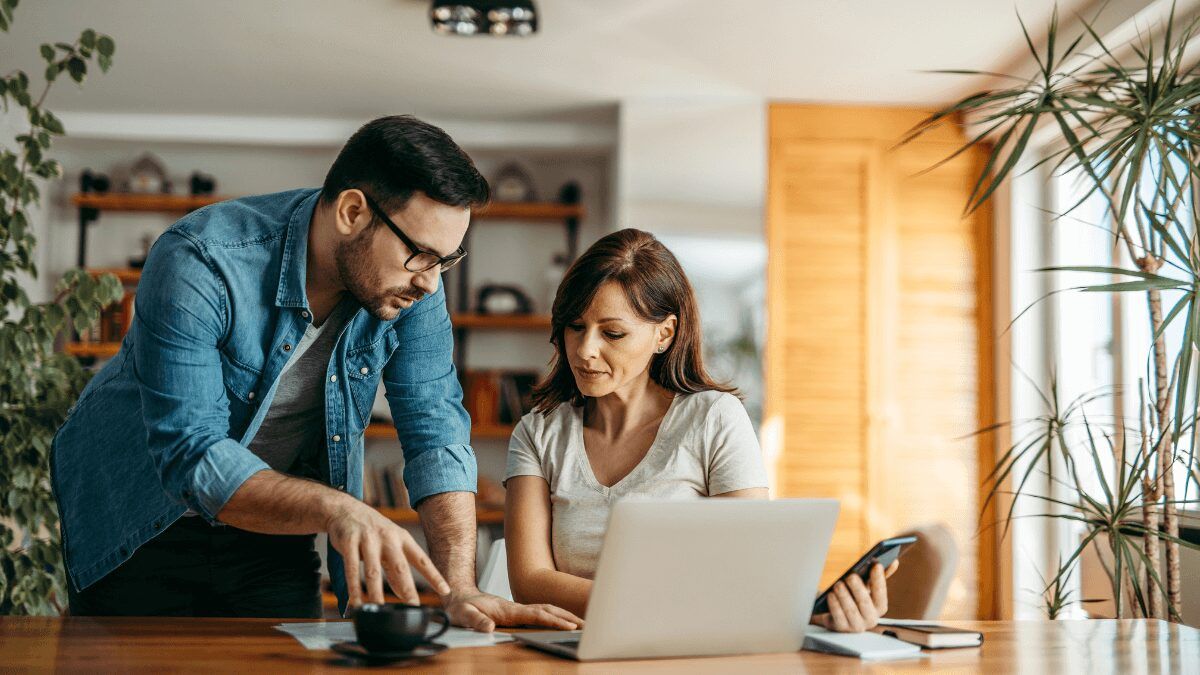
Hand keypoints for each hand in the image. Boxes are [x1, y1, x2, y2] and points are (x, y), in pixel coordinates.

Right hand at [325, 498, 450, 606]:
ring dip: (376, 593)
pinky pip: (352, 569)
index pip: (422, 560)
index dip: (434, 576)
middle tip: (413, 607)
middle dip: (408, 588)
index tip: (446, 591)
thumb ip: (395, 569)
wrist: (345, 509)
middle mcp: (388, 538)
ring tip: (379, 609)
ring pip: (374, 571)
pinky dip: (353, 588)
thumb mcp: (389, 545)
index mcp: (402, 538)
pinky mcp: (349, 542)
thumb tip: (405, 594)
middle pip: (400, 566)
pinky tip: (355, 603)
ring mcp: (368, 539)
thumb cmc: (371, 532)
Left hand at [442, 587, 584, 632]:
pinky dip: (555, 616)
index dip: (554, 620)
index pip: (536, 615)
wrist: (458, 596)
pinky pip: (541, 614)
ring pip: (546, 610)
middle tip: (586, 625)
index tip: (569, 626)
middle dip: (567, 616)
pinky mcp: (517, 613)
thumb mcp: (463, 614)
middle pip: (548, 610)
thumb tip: (490, 628)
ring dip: (564, 615)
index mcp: (508, 610)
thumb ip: (476, 621)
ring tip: (580, 624)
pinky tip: (561, 622)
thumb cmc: (461, 606)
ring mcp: (518, 610)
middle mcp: (517, 608)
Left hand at [811, 560, 897, 632]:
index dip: (879, 580)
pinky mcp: (841, 628)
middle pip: (865, 603)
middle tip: (851, 576)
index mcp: (879, 607)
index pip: (881, 594)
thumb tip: (894, 562)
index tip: (876, 565)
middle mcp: (870, 619)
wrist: (835, 614)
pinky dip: (835, 605)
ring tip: (838, 584)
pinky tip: (830, 595)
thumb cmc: (854, 598)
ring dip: (844, 596)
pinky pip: (838, 617)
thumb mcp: (866, 587)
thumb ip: (879, 576)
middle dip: (858, 589)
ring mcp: (856, 625)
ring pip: (851, 610)